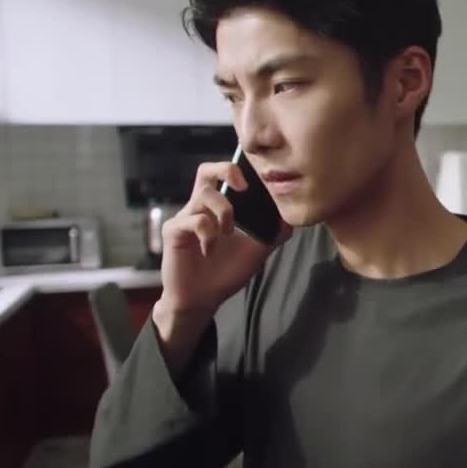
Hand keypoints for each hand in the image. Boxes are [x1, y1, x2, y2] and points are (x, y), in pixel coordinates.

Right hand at [154, 160, 291, 351]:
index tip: (260, 178)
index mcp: (219, 207)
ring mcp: (185, 217)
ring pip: (204, 193)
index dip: (241, 168)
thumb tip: (292, 215)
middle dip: (227, 169)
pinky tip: (211, 250)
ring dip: (224, 210)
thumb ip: (274, 232)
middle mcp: (201, 208)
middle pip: (206, 171)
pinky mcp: (174, 232)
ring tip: (228, 232)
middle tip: (244, 186)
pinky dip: (209, 234)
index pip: (225, 175)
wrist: (202, 299)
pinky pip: (194, 220)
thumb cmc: (226, 272)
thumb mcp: (257, 250)